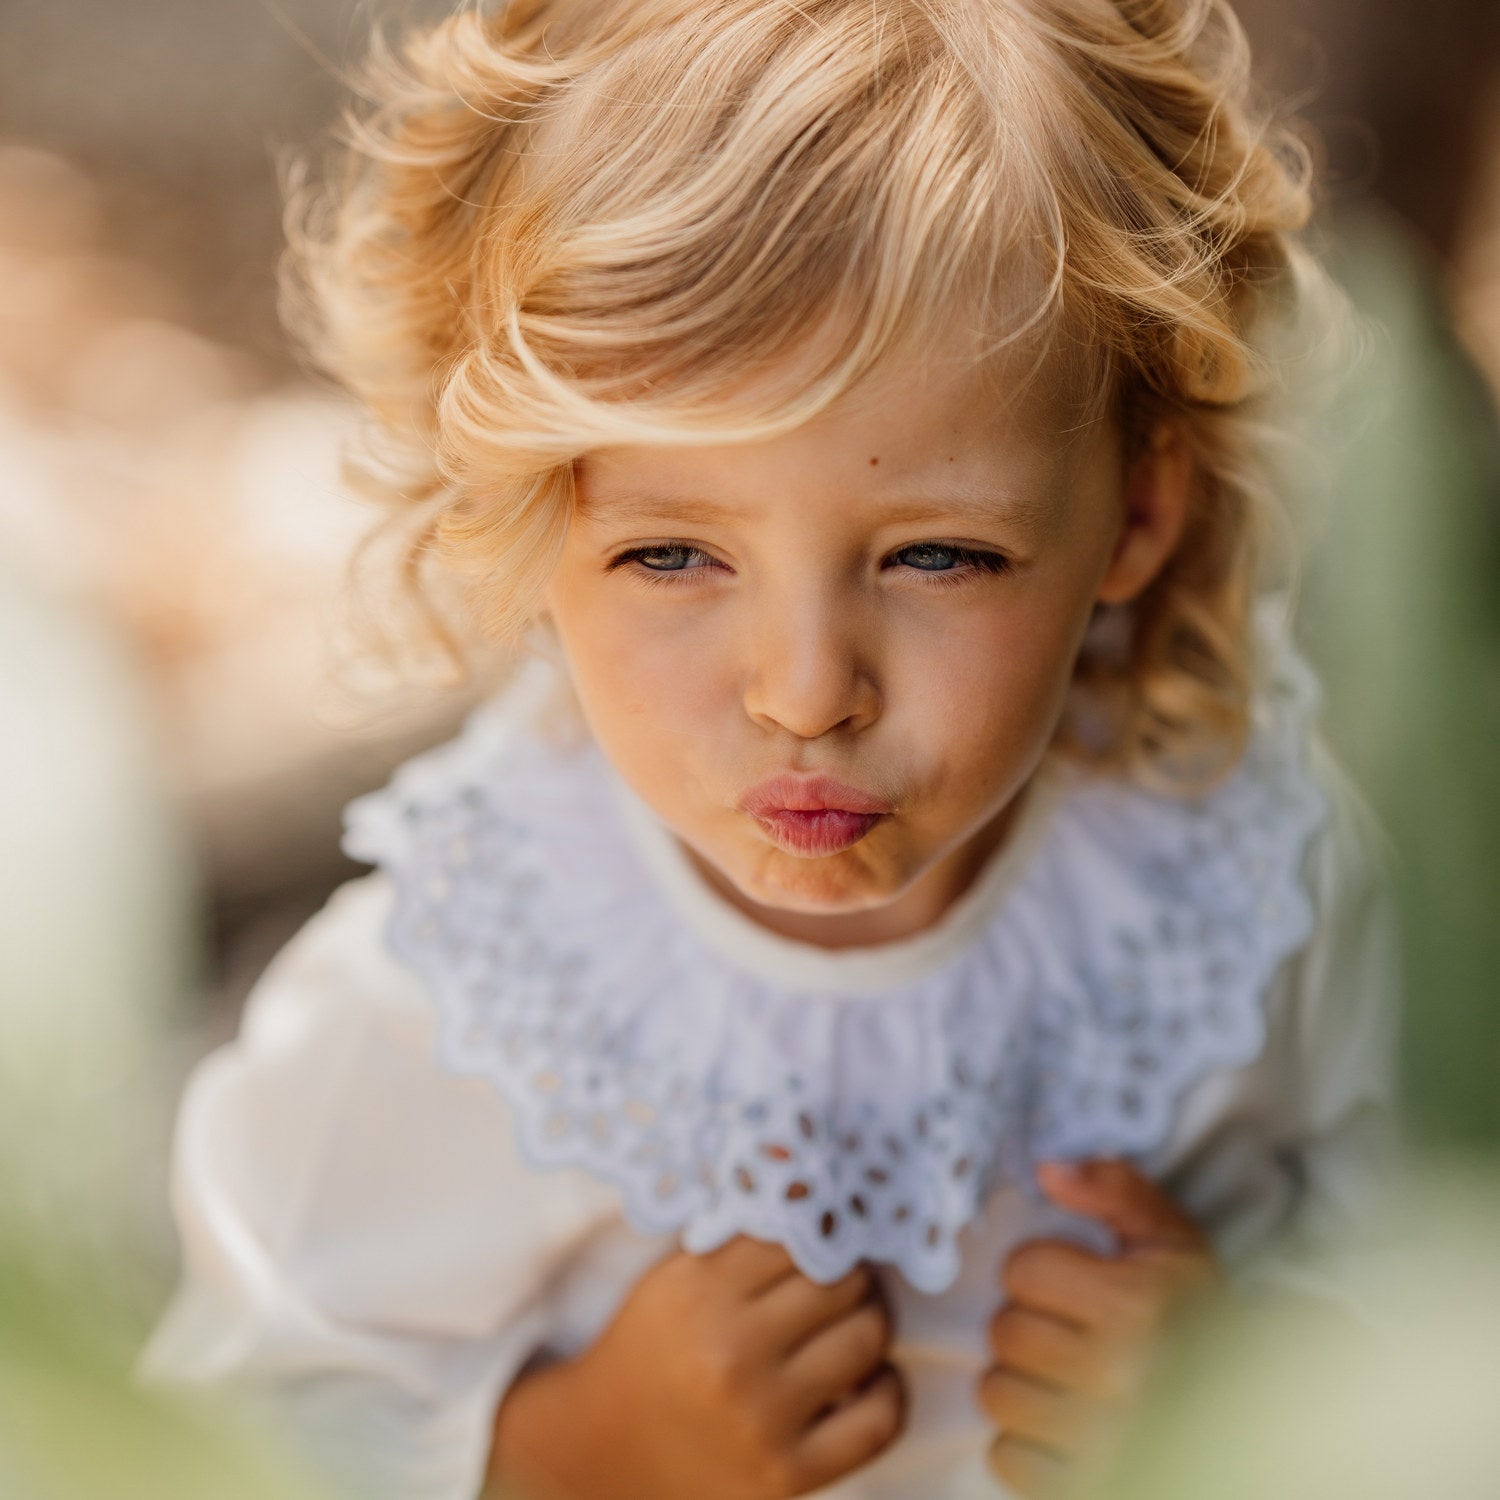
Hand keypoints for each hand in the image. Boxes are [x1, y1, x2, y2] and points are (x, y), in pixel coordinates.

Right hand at [489, 1235, 905, 1499]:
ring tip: (848, 1322)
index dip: (819, 1228)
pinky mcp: (788, 1477)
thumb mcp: (679, 1275)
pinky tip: (866, 1377)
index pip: (798, 1231)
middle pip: (840, 1280)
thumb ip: (741, 1225)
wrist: (599, 1453)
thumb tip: (795, 1151)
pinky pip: (879, 1420)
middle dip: (849, 1273)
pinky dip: (887, 1389)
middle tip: (839, 1278)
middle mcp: (730, 1354)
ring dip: (870, 1322)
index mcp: (698, 1293)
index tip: (822, 1234)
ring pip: (867, 1337)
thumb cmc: (649, 1349)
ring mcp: (761, 1420)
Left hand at [978, 1157, 1221, 1497]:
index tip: (1073, 1285)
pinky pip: (1008, 1457)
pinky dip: (1026, 1443)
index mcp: (1136, 1307)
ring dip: (1023, 1383)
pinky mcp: (1084, 1489)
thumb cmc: (1204, 1322)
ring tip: (1067, 1380)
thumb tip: (1046, 1170)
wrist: (1261, 1418)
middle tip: (1071, 1335)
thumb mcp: (1174, 1242)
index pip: (1024, 1271)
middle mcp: (1117, 1376)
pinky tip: (1065, 1428)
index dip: (1041, 1271)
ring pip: (999, 1392)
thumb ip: (1115, 1190)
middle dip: (1030, 1326)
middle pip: (1006, 1331)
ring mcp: (1100, 1442)